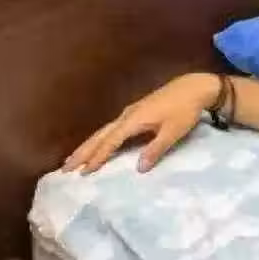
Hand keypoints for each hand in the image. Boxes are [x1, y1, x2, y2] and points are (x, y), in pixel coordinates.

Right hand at [62, 73, 219, 173]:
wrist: (194, 87)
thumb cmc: (185, 110)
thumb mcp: (173, 131)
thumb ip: (156, 149)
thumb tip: (139, 169)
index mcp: (134, 120)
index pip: (110, 142)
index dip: (97, 157)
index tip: (83, 172)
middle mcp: (127, 115)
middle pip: (100, 135)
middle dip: (83, 151)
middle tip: (64, 168)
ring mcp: (131, 111)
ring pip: (104, 130)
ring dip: (89, 144)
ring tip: (73, 158)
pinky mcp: (137, 110)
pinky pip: (112, 127)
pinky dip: (101, 137)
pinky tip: (99, 143)